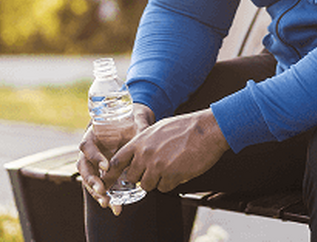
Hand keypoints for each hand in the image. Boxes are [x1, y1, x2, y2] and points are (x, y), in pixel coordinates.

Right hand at [78, 103, 153, 214]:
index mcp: (93, 136)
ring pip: (89, 180)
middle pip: (84, 167)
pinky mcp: (102, 175)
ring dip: (96, 193)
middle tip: (102, 190)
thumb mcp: (134, 122)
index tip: (106, 166)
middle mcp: (89, 152)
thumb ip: (138, 127)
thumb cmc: (130, 122)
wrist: (132, 126)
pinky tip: (115, 207)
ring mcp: (94, 165)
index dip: (94, 157)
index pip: (86, 146)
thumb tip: (145, 132)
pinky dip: (106, 197)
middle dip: (91, 180)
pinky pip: (100, 187)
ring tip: (107, 203)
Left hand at [104, 108, 228, 194]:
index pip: (117, 161)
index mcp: (140, 141)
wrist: (206, 130)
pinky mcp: (171, 176)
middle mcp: (146, 154)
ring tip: (169, 169)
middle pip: (132, 177)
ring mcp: (158, 166)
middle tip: (153, 170)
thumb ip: (145, 142)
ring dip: (157, 181)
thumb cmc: (185, 127)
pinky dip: (170, 183)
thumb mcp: (158, 129)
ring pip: (147, 186)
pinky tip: (179, 171)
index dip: (112, 172)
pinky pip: (164, 188)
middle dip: (141, 176)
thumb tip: (138, 154)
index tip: (109, 178)